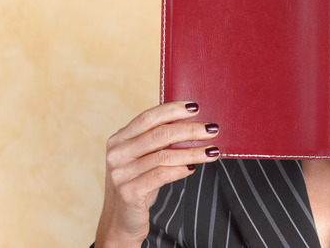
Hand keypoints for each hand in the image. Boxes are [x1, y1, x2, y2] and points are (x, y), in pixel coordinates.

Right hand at [95, 101, 220, 246]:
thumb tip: (193, 124)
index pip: (148, 117)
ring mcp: (120, 174)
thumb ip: (158, 142)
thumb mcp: (144, 160)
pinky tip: (193, 168)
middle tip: (213, 129)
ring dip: (192, 152)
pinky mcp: (128, 192)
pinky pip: (161, 175)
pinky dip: (181, 170)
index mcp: (119, 140)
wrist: (121, 223)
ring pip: (164, 156)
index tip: (196, 107)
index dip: (172, 110)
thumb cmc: (138, 185)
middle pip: (159, 135)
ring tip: (212, 151)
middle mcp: (116, 154)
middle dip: (190, 130)